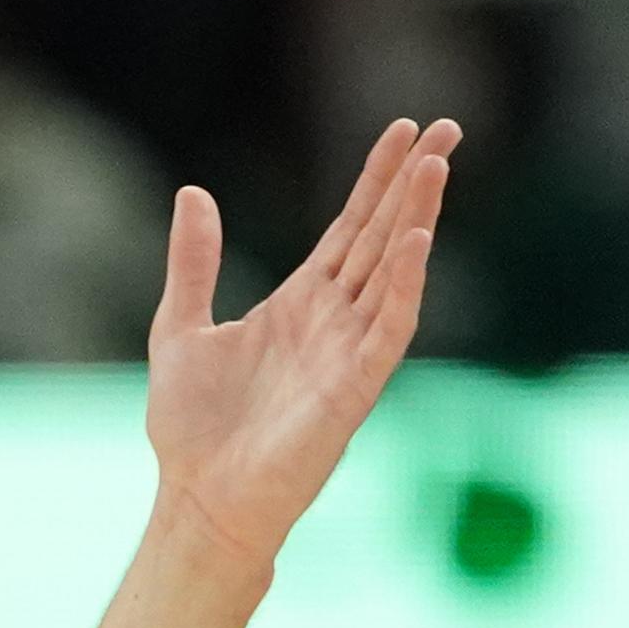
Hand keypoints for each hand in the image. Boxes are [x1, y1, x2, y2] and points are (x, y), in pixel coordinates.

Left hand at [142, 120, 457, 570]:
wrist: (198, 500)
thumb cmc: (192, 430)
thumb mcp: (179, 328)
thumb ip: (194, 262)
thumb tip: (193, 193)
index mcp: (300, 303)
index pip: (351, 228)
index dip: (377, 179)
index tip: (405, 130)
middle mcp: (333, 320)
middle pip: (384, 236)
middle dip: (415, 183)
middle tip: (448, 127)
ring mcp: (349, 352)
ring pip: (395, 271)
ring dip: (418, 218)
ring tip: (438, 165)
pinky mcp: (354, 388)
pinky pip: (389, 328)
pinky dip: (405, 284)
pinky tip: (416, 240)